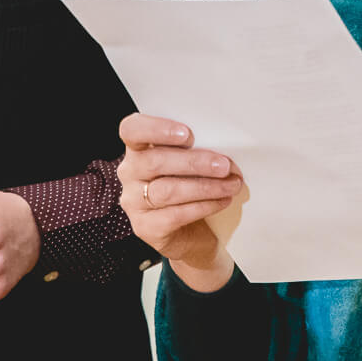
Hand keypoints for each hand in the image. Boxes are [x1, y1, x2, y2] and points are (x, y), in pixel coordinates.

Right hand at [118, 113, 243, 291]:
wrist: (187, 232)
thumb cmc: (189, 186)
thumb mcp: (189, 163)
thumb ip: (196, 149)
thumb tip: (225, 147)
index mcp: (138, 148)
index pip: (132, 130)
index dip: (156, 129)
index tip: (187, 134)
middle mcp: (130, 173)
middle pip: (154, 162)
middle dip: (194, 162)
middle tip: (224, 165)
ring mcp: (134, 202)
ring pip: (168, 190)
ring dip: (205, 186)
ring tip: (231, 184)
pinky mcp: (146, 227)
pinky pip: (176, 214)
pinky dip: (204, 206)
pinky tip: (223, 200)